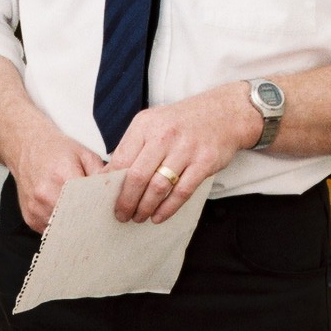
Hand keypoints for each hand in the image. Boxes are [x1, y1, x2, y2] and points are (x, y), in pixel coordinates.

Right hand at [10, 116, 103, 234]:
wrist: (26, 146)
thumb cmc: (56, 149)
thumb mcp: (84, 154)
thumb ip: (101, 174)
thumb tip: (116, 194)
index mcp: (62, 177)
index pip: (87, 203)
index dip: (99, 210)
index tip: (109, 214)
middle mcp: (46, 195)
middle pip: (76, 220)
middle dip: (88, 221)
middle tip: (99, 221)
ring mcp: (36, 209)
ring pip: (63, 229)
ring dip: (73, 226)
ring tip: (81, 217)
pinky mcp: (30, 218)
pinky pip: (50, 230)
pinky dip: (60, 226)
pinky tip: (64, 215)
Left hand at [106, 83, 261, 222]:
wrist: (224, 112)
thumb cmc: (183, 122)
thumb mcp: (153, 123)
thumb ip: (133, 145)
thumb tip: (109, 175)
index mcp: (145, 125)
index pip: (120, 159)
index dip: (111, 184)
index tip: (105, 199)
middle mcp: (164, 135)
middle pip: (137, 177)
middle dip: (126, 202)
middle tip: (121, 215)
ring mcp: (186, 149)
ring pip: (158, 187)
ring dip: (145, 208)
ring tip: (139, 217)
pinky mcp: (204, 162)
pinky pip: (182, 192)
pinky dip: (167, 209)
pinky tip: (159, 216)